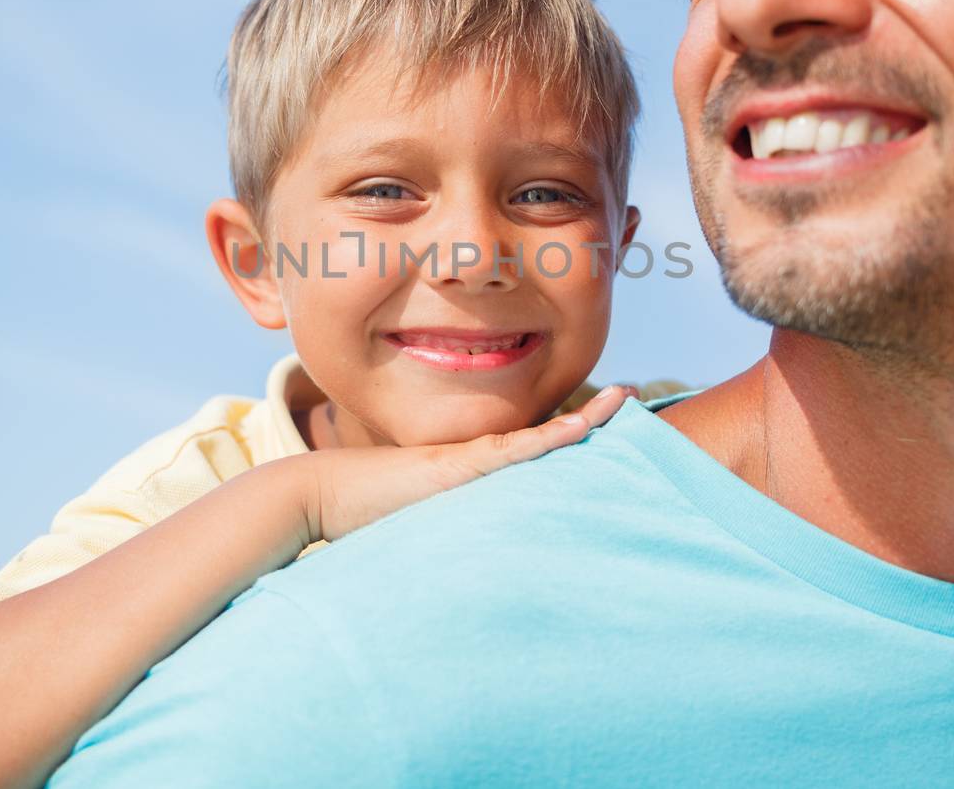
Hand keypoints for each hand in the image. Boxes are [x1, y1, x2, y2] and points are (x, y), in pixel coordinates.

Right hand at [300, 384, 636, 542]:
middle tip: (633, 398)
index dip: (567, 434)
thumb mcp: (414, 522)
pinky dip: (549, 438)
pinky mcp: (455, 467)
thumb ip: (443, 528)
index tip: (602, 423)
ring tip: (625, 400)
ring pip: (538, 436)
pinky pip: (513, 451)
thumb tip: (463, 555)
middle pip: (545, 436)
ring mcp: (467, 459)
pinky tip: (581, 427)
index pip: (529, 450)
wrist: (320, 495)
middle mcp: (474, 458)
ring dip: (584, 418)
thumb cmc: (359, 514)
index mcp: (469, 470)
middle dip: (589, 418)